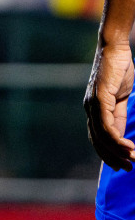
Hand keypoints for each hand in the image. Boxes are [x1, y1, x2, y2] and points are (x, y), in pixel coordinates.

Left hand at [87, 38, 134, 168]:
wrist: (115, 50)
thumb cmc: (118, 72)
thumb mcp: (120, 98)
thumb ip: (118, 114)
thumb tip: (121, 134)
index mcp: (95, 109)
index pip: (98, 137)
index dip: (108, 153)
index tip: (123, 165)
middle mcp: (90, 108)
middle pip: (97, 140)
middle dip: (112, 157)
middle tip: (128, 169)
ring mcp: (93, 103)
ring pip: (101, 135)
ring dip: (117, 150)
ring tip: (133, 160)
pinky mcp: (99, 97)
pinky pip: (105, 123)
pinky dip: (116, 137)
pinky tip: (128, 146)